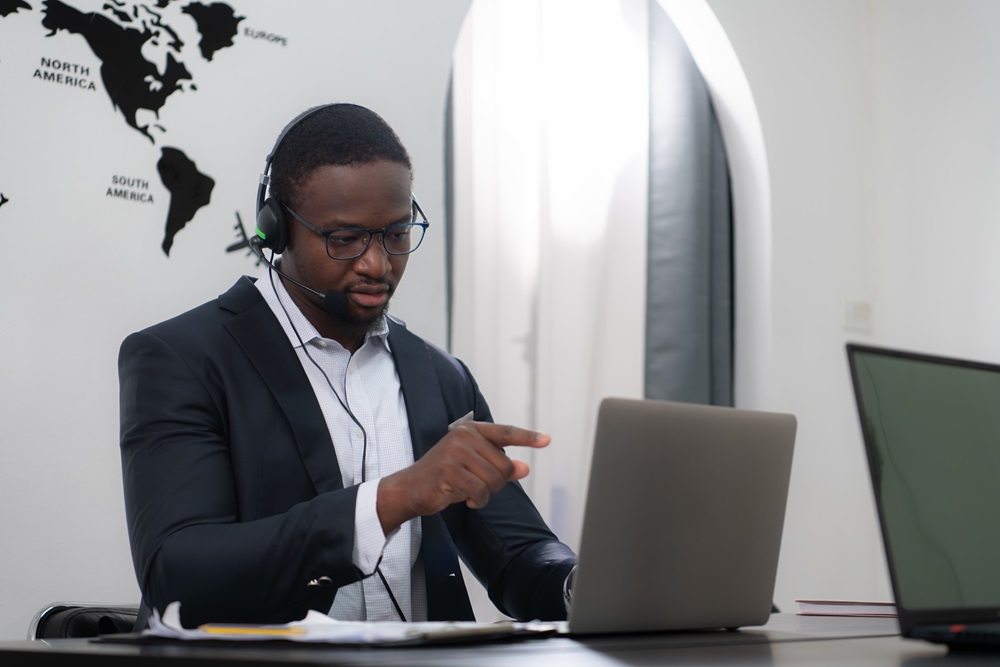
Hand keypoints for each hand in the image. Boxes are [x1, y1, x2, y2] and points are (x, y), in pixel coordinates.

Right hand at [376, 422, 549, 532]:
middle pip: (503, 464)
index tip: (547, 440)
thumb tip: (525, 468)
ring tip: (470, 492)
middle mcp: (464, 436)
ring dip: (486, 493)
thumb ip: (499, 466)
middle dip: (497, 483)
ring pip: (494, 479)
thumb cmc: (445, 478)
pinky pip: (481, 490)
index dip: (528, 437)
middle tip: (478, 488)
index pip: (505, 433)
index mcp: (471, 431)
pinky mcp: (450, 470)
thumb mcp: (474, 468)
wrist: (410, 489)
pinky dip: (478, 500)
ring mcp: (455, 452)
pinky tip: (466, 499)